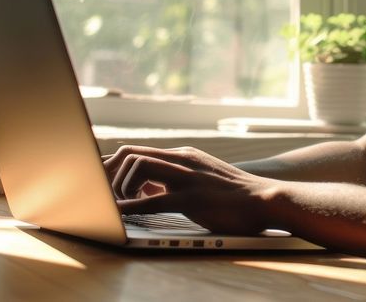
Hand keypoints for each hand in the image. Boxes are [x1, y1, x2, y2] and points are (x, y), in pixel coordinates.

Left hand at [103, 145, 276, 234]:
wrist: (265, 198)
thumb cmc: (233, 194)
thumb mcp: (200, 179)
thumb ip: (174, 179)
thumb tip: (146, 188)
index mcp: (182, 155)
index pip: (136, 150)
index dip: (112, 166)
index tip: (100, 182)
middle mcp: (181, 159)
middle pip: (130, 153)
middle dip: (108, 172)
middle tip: (101, 193)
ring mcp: (186, 176)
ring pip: (138, 167)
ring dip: (120, 188)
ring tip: (118, 205)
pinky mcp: (192, 197)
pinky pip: (152, 200)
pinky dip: (130, 207)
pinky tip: (118, 214)